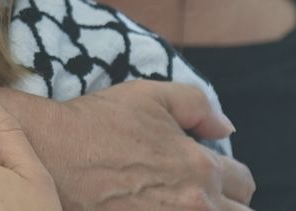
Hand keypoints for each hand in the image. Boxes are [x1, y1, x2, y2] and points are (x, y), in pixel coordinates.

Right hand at [31, 80, 254, 209]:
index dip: (230, 175)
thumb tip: (225, 127)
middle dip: (227, 203)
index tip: (212, 172)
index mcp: (200, 168)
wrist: (51, 154)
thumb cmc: (97, 123)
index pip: (244, 183)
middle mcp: (193, 205)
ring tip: (182, 202)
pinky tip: (159, 208)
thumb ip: (197, 105)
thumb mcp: (150, 95)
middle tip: (199, 193)